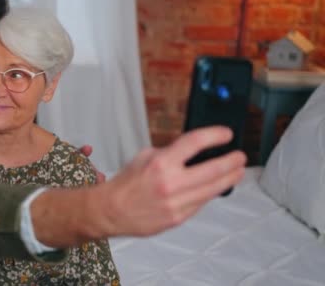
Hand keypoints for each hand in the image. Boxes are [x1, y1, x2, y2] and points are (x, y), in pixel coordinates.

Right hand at [31, 126, 245, 246]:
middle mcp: (171, 182)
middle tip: (240, 156)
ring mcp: (176, 202)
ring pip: (213, 189)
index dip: (215, 136)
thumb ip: (169, 153)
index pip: (195, 142)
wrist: (112, 210)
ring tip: (237, 171)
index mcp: (161, 163)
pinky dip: (210, 193)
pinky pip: (201, 203)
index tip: (226, 134)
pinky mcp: (178, 217)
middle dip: (232, 161)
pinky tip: (215, 187)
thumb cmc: (127, 183)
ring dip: (229, 178)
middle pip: (214, 169)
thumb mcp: (144, 157)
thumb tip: (193, 151)